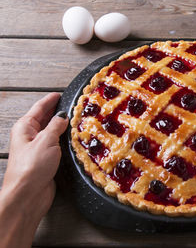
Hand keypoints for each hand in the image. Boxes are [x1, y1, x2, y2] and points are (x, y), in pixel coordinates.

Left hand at [1, 93, 67, 226]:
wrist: (27, 196)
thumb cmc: (31, 167)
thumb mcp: (46, 141)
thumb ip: (56, 126)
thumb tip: (63, 116)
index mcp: (25, 127)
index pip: (39, 108)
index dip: (50, 100)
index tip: (60, 93)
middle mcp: (30, 137)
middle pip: (45, 119)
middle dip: (57, 112)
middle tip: (73, 105)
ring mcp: (38, 149)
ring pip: (52, 132)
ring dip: (63, 126)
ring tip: (77, 119)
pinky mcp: (46, 160)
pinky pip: (57, 145)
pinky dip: (65, 140)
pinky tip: (74, 138)